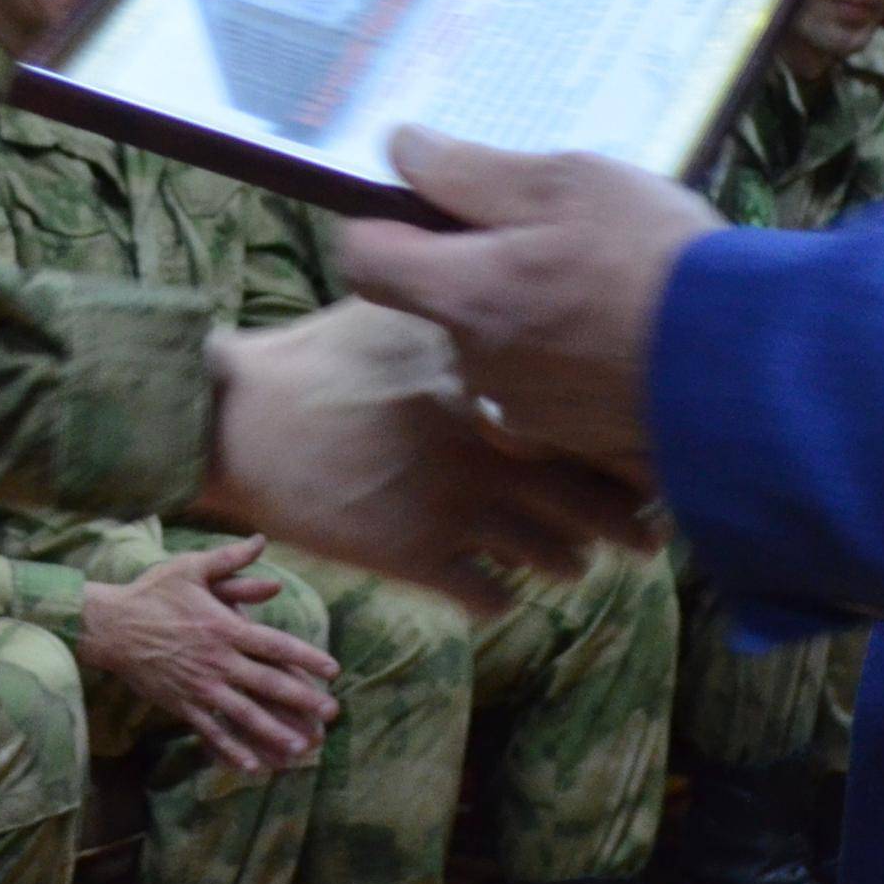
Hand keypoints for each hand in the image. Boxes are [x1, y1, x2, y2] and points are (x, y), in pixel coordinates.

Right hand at [77, 537, 338, 773]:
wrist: (112, 626)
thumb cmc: (152, 593)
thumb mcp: (191, 568)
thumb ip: (230, 559)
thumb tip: (261, 541)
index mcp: (224, 627)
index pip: (276, 645)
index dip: (307, 657)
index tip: (333, 669)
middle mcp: (218, 660)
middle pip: (268, 683)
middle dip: (303, 699)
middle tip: (331, 713)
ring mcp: (200, 686)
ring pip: (245, 714)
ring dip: (275, 732)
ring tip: (302, 748)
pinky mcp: (182, 704)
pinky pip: (212, 731)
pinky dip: (232, 749)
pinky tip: (253, 766)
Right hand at [192, 299, 657, 608]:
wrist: (239, 420)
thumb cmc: (316, 359)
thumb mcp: (396, 312)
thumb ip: (461, 308)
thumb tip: (508, 285)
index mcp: (490, 377)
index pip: (594, 417)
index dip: (627, 445)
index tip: (638, 455)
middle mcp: (487, 440)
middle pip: (595, 498)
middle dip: (628, 522)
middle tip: (644, 532)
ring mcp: (456, 501)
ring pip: (557, 557)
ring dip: (569, 561)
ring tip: (573, 560)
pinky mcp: (419, 554)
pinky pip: (494, 598)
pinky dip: (503, 597)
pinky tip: (497, 586)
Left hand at [333, 131, 719, 483]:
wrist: (749, 364)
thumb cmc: (653, 259)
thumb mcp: (566, 183)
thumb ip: (470, 172)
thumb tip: (400, 149)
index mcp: (464, 294)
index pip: (363, 259)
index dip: (382, 225)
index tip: (425, 204)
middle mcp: (477, 362)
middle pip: (438, 302)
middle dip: (475, 268)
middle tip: (550, 234)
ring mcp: (525, 410)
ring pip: (497, 345)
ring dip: (527, 316)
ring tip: (601, 284)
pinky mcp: (573, 439)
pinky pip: (547, 388)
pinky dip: (570, 361)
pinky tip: (623, 334)